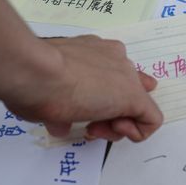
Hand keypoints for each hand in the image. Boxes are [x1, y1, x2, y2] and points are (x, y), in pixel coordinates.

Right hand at [4, 35, 162, 141]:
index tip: (84, 113)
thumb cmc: (33, 78)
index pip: (112, 73)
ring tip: (94, 128)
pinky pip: (151, 120)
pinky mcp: (134, 97)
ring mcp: (126, 76)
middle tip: (88, 124)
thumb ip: (57, 104)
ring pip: (137, 105)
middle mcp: (113, 58)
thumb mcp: (46, 91)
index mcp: (92, 52)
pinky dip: (137, 132)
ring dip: (117, 125)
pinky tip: (114, 130)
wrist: (37, 72)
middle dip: (107, 113)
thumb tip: (58, 123)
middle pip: (124, 90)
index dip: (102, 98)